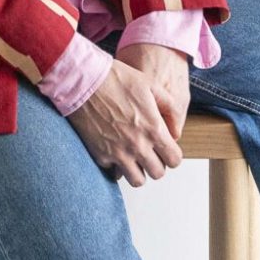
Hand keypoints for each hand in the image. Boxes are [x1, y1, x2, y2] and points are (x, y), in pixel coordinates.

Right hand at [66, 47, 190, 186]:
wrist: (83, 82)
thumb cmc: (116, 79)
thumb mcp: (150, 84)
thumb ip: (170, 106)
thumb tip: (176, 129)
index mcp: (153, 129)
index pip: (174, 160)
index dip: (172, 155)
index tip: (165, 148)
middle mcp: (138, 145)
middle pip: (157, 173)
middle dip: (156, 163)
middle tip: (149, 152)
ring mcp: (118, 153)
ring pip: (137, 180)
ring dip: (138, 170)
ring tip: (133, 156)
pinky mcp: (100, 155)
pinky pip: (114, 173)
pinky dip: (116, 167)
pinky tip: (114, 151)